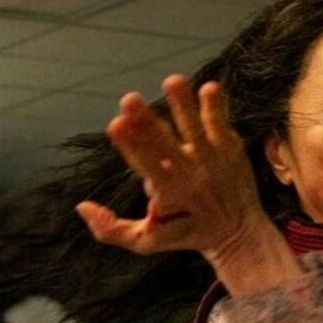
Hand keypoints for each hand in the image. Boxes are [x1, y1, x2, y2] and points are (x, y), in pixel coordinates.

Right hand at [76, 75, 271, 262]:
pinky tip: (210, 88)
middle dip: (146, 122)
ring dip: (183, 105)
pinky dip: (216, 107)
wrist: (241, 235)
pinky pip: (221, 125)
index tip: (115, 125)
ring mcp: (213, 160)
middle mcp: (190, 176)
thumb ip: (112, 230)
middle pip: (163, 145)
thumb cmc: (186, 234)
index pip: (144, 166)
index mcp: (168, 194)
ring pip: (195, 129)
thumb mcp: (147, 242)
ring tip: (173, 81)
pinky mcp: (231, 149)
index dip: (129, 146)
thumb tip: (81, 206)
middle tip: (129, 99)